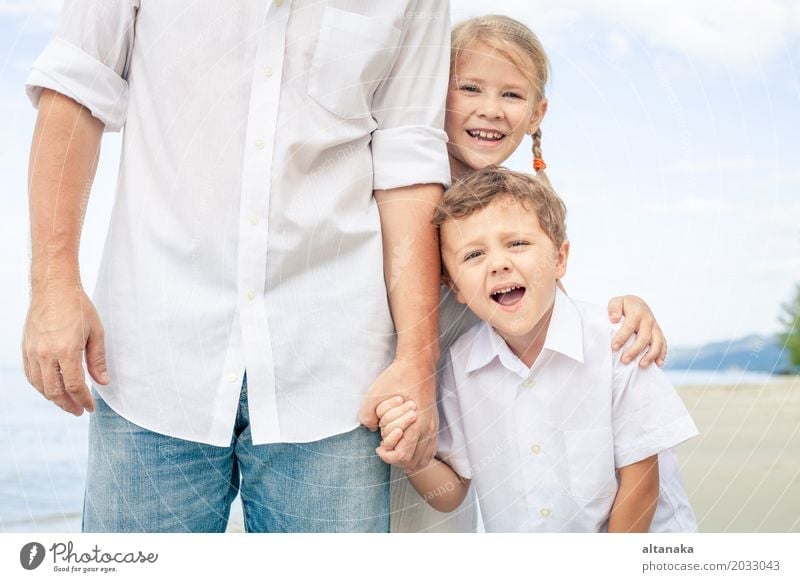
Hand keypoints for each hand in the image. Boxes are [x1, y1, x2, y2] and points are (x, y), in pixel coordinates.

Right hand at [22, 282, 107, 414]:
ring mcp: (33, 351)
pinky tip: (51, 389)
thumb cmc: (79, 307)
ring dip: (54, 398)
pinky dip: (41, 386)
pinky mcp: (26, 348)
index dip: (83, 400)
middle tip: (78, 411)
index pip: (75, 386)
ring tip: (67, 403)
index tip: (90, 408)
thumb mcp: (96, 332)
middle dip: (68, 405)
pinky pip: (31, 375)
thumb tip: (103, 382)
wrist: (53, 288)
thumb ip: (97, 360)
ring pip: (40, 386)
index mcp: (66, 350)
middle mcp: (46, 354)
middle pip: (55, 391)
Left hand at [358, 358, 437, 471]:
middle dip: (395, 458)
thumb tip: (371, 430)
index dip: (386, 455)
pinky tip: (408, 449)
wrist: (418, 364)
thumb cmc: (397, 378)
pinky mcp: (434, 425)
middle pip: (412, 463)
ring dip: (407, 460)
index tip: (378, 446)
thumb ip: (367, 415)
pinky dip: (419, 456)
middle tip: (385, 446)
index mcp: (415, 423)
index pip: (401, 456)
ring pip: (423, 460)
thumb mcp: (374, 394)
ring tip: (395, 448)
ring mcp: (433, 428)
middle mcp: (427, 429)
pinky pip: (430, 451)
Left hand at [608, 295, 666, 367]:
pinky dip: (662, 355)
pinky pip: (663, 345)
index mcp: (637, 312)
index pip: (629, 326)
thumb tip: (614, 319)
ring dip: (650, 355)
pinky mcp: (659, 334)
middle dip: (634, 350)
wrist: (638, 304)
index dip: (622, 337)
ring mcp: (655, 327)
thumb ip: (614, 308)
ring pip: (657, 342)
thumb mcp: (617, 302)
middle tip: (624, 360)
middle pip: (643, 337)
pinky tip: (658, 364)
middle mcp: (648, 320)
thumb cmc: (625, 306)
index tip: (614, 347)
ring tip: (642, 365)